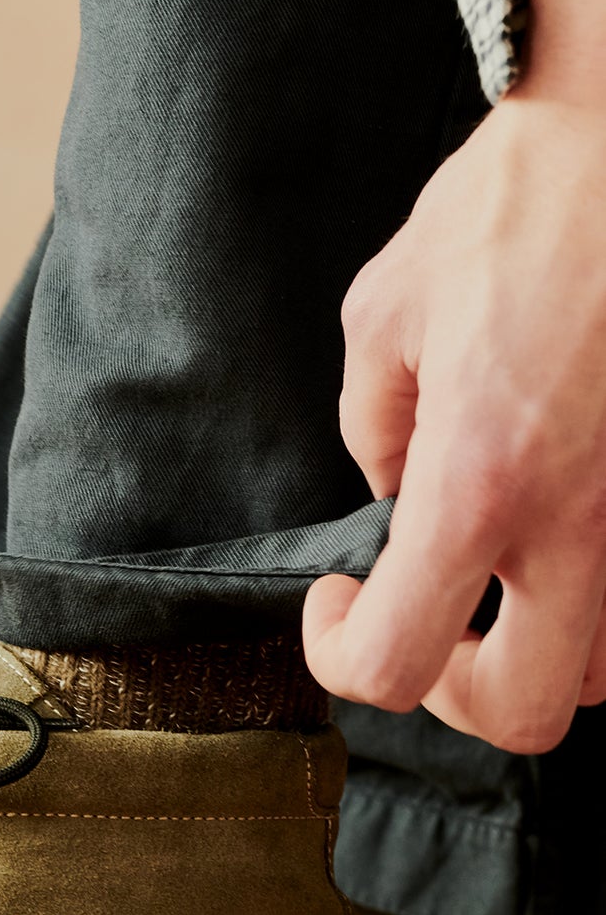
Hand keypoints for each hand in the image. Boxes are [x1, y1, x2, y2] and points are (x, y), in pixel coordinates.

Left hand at [303, 90, 605, 751]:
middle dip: (457, 693)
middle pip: (524, 714)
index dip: (341, 653)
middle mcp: (587, 519)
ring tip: (505, 574)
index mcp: (483, 482)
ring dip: (544, 645)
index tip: (335, 600)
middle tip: (428, 624)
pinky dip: (602, 591)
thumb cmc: (518, 200)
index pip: (394, 663)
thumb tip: (398, 492)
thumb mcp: (385, 310)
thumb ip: (377, 427)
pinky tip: (564, 526)